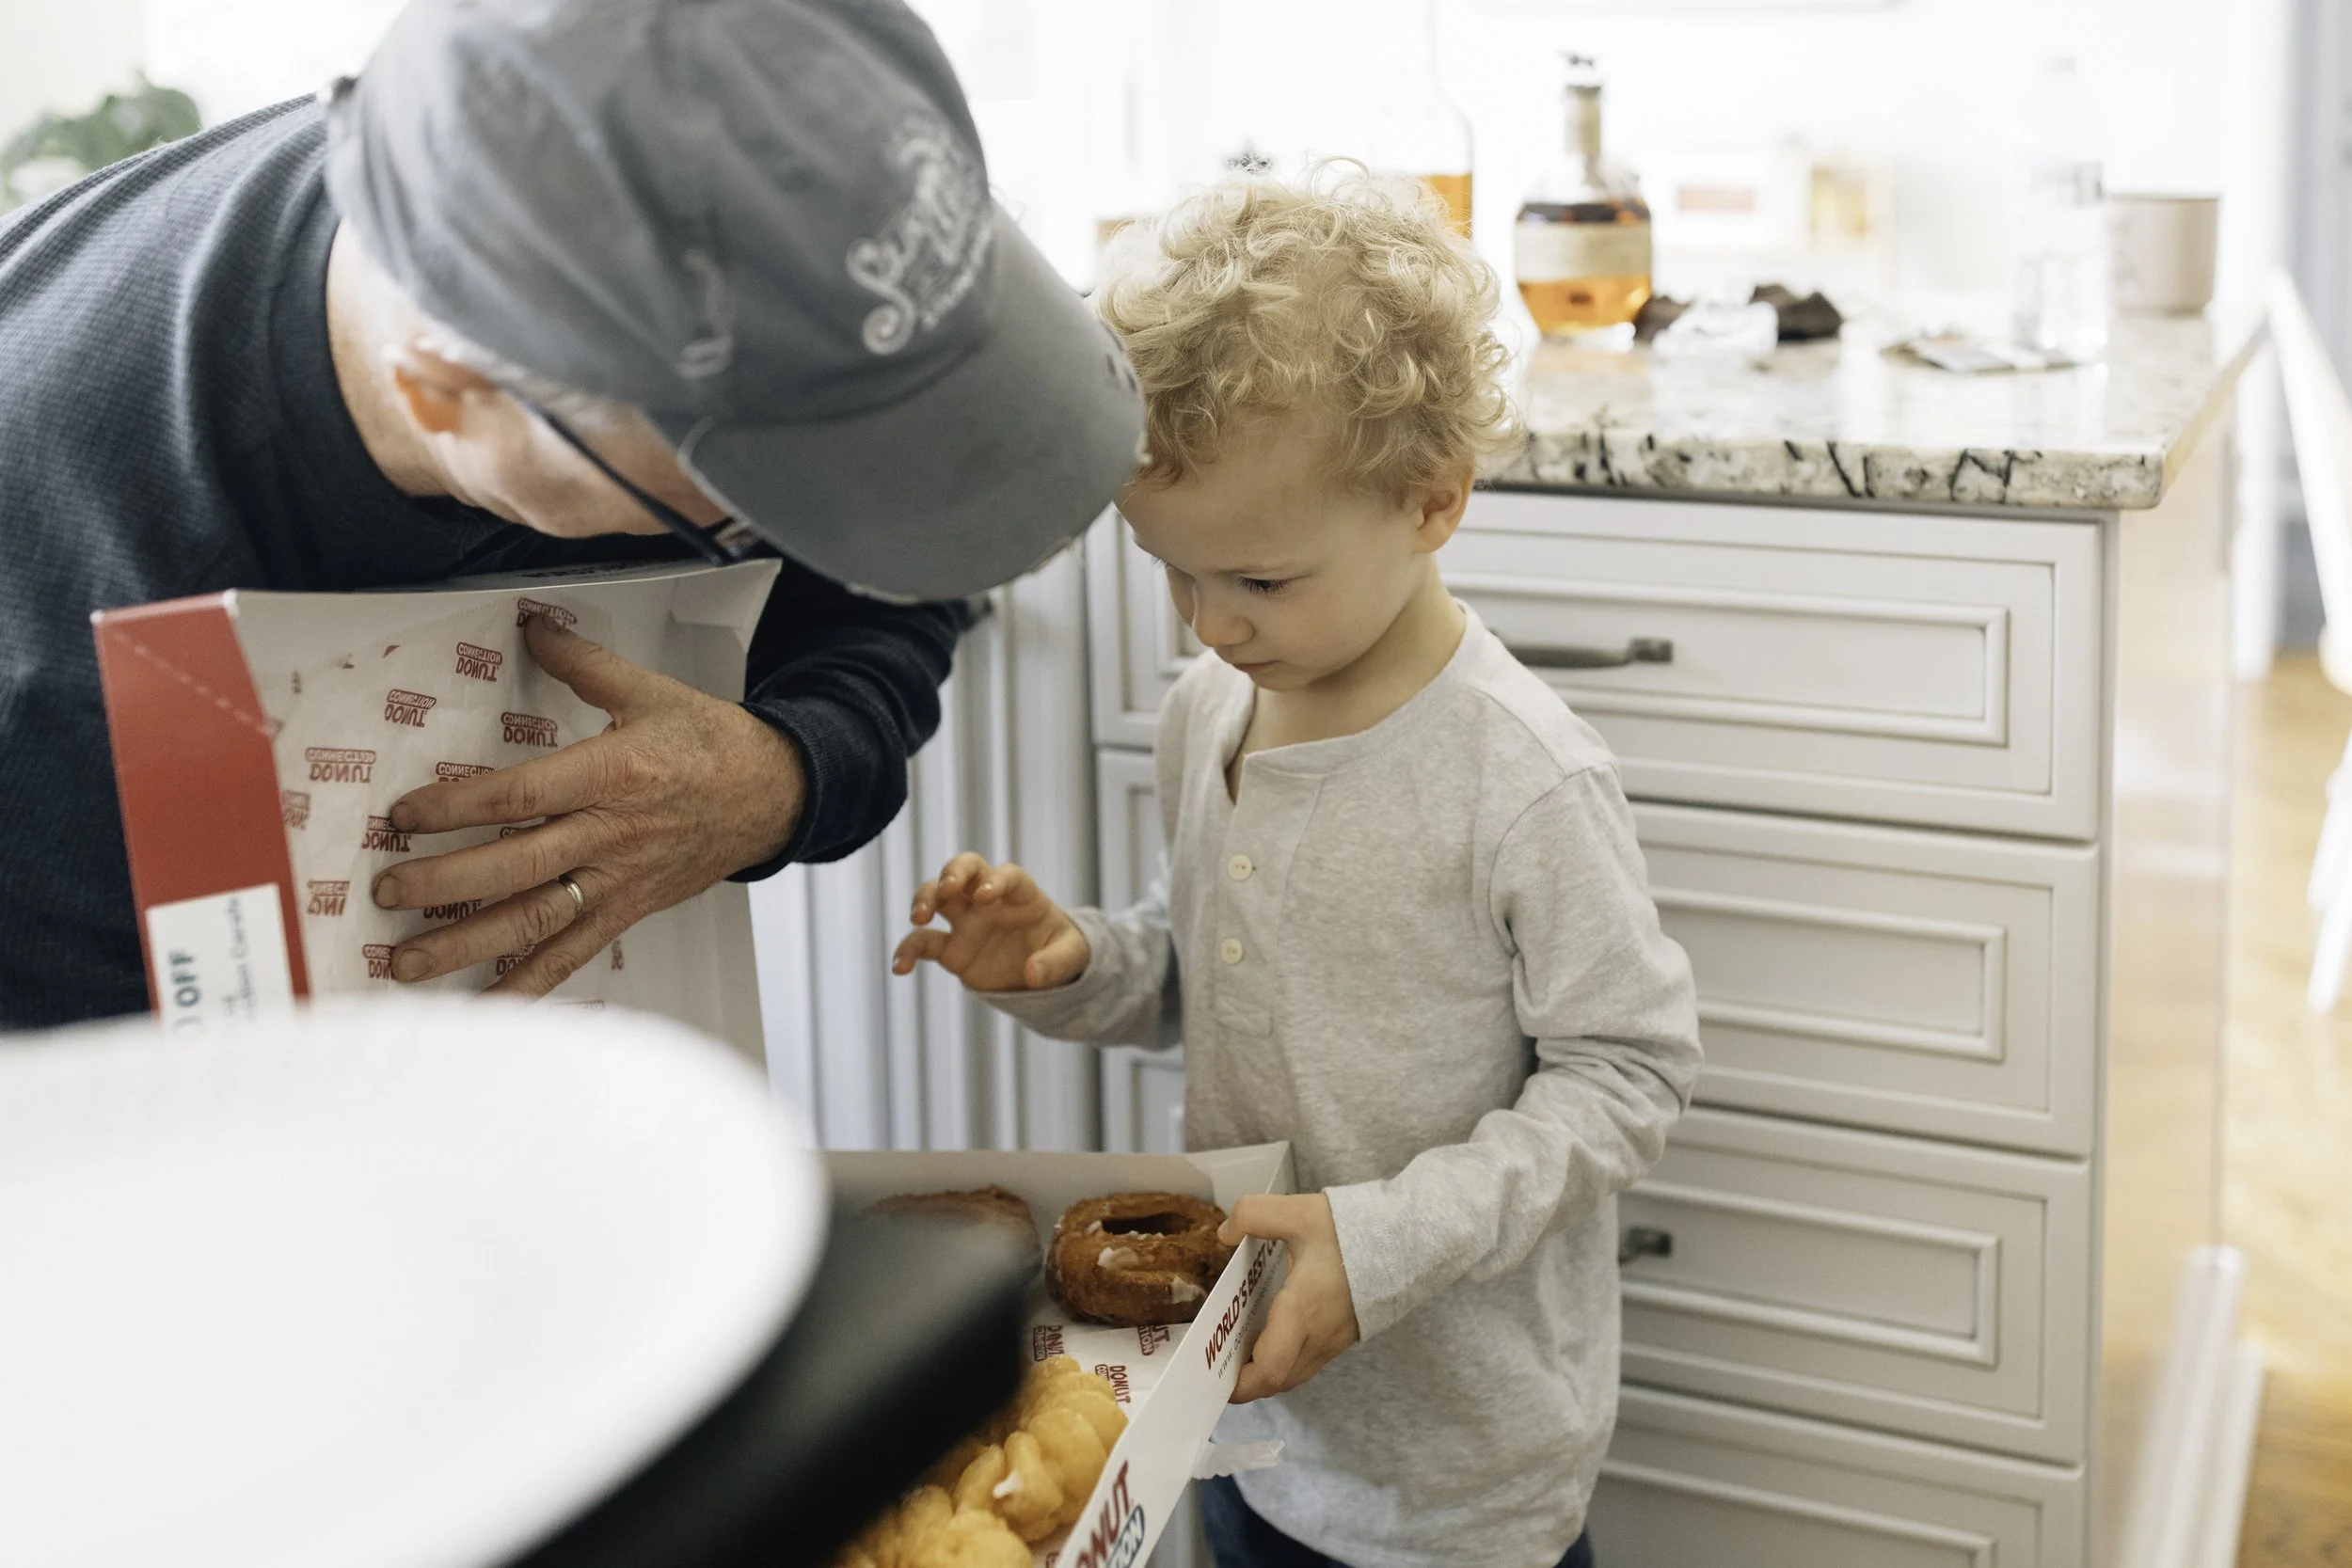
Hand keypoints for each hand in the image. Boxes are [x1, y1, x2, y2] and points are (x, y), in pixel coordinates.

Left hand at [371, 615, 804, 995]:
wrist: (774, 795)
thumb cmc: (712, 744)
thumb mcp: (650, 691)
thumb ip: (583, 664)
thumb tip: (530, 626)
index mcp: (612, 774)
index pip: (520, 796)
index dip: (456, 807)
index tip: (404, 815)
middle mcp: (611, 835)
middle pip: (515, 867)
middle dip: (443, 884)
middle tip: (386, 891)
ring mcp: (618, 881)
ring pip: (534, 922)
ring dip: (466, 947)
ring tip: (406, 964)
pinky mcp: (627, 911)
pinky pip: (572, 957)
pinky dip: (527, 989)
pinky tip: (484, 1008)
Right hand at [891, 852, 1088, 992]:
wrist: (1045, 970)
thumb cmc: (1060, 950)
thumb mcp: (1071, 955)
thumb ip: (1055, 963)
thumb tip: (1033, 975)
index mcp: (1021, 893)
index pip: (1006, 875)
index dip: (995, 881)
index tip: (985, 896)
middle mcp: (988, 900)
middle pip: (964, 869)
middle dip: (952, 873)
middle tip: (946, 889)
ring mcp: (967, 921)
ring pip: (937, 895)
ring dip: (924, 899)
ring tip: (919, 918)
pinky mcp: (951, 948)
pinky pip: (924, 943)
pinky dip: (908, 950)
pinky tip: (899, 966)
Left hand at [1221, 1194, 1359, 1403]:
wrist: (1410, 1239)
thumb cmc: (1354, 1230)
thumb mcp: (1298, 1212)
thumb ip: (1254, 1214)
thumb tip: (1225, 1232)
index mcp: (1302, 1314)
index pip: (1269, 1371)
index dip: (1239, 1384)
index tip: (1212, 1376)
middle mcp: (1318, 1337)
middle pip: (1277, 1382)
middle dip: (1244, 1381)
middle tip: (1216, 1360)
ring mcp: (1335, 1341)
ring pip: (1294, 1373)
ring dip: (1265, 1370)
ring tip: (1238, 1346)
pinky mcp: (1345, 1335)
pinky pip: (1308, 1360)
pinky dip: (1284, 1358)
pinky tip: (1271, 1330)